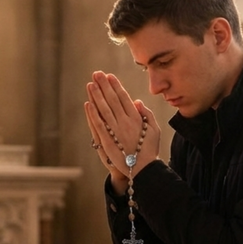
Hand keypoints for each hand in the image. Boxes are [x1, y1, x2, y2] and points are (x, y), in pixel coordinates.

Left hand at [84, 72, 159, 193]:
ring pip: (104, 110)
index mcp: (136, 119)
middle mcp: (125, 123)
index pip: (124, 98)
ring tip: (91, 84)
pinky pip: (98, 125)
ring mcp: (115, 132)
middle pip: (112, 100)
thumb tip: (137, 101)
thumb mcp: (154, 130)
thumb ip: (147, 114)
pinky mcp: (107, 142)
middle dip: (104, 86)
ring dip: (96, 96)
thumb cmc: (150, 149)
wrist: (144, 169)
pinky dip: (93, 114)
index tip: (109, 76)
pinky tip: (88, 103)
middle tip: (96, 74)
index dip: (115, 86)